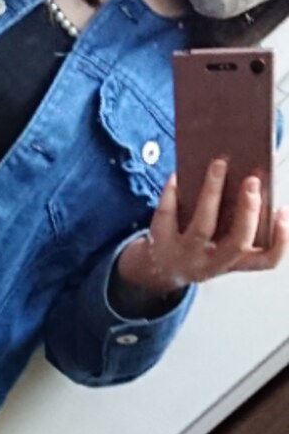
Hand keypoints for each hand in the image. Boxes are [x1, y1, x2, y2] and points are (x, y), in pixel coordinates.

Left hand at [116, 160, 288, 294]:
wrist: (156, 269)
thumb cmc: (198, 246)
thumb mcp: (219, 243)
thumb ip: (235, 221)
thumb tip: (246, 175)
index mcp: (234, 262)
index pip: (266, 260)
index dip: (281, 239)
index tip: (282, 210)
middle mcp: (211, 264)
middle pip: (237, 242)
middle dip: (248, 211)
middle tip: (252, 180)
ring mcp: (184, 255)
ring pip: (202, 226)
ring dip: (212, 192)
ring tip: (219, 164)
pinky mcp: (159, 243)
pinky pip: (167, 214)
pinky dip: (172, 192)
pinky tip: (179, 173)